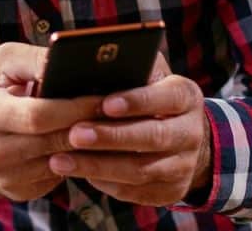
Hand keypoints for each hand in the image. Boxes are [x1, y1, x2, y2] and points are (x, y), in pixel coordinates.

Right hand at [0, 42, 102, 201]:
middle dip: (87, 126)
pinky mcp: (17, 192)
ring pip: (61, 162)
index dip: (74, 107)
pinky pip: (57, 177)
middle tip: (114, 112)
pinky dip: (74, 160)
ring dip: (86, 146)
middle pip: (54, 142)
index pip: (39, 116)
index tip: (102, 97)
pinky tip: (82, 144)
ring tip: (104, 125)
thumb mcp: (2, 64)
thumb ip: (35, 61)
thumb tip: (72, 64)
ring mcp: (4, 177)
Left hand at [47, 60, 211, 206]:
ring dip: (97, 165)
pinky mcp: (170, 192)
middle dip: (111, 137)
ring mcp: (183, 166)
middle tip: (74, 134)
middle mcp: (190, 133)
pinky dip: (103, 183)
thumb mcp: (149, 76)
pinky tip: (76, 172)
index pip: (166, 98)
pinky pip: (133, 191)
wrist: (183, 138)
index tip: (105, 104)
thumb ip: (129, 69)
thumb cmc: (149, 97)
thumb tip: (93, 60)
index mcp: (186, 97)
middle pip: (152, 137)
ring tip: (60, 159)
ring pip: (139, 170)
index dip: (137, 102)